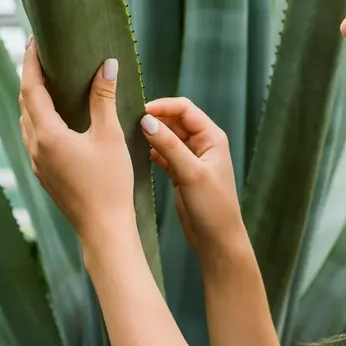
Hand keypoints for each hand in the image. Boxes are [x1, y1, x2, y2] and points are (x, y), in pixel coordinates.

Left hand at [19, 37, 135, 243]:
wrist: (104, 228)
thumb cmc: (110, 183)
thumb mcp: (110, 136)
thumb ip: (104, 98)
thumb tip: (107, 65)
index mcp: (47, 134)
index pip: (30, 88)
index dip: (30, 62)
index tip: (33, 40)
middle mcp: (35, 146)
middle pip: (24, 102)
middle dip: (30, 76)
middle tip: (41, 54)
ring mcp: (38, 162)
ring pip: (27, 121)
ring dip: (33, 97)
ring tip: (48, 79)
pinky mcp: (45, 173)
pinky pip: (34, 136)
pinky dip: (40, 117)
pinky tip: (56, 116)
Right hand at [140, 98, 245, 257]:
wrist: (217, 239)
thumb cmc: (212, 206)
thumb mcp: (191, 173)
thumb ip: (169, 146)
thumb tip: (146, 121)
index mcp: (212, 137)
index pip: (184, 109)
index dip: (162, 106)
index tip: (139, 110)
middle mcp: (202, 143)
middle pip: (174, 120)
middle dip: (154, 119)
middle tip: (128, 121)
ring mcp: (190, 158)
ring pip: (167, 137)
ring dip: (151, 135)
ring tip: (128, 134)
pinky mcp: (180, 172)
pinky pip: (163, 154)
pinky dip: (151, 151)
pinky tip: (135, 152)